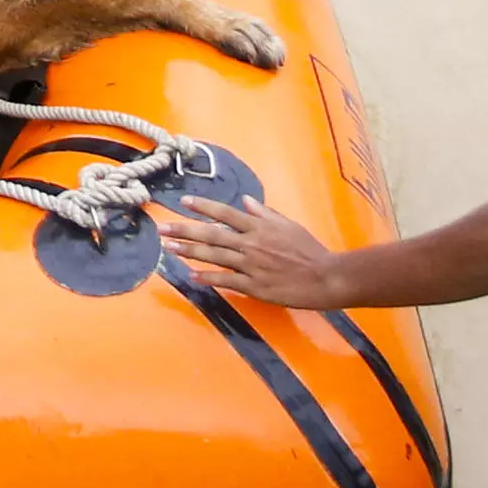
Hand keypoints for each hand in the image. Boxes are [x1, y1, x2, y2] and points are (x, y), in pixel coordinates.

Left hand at [157, 195, 345, 307]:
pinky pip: (226, 280)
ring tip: (169, 248)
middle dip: (184, 230)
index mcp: (259, 226)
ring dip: (189, 252)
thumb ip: (266, 214)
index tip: (184, 202)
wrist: (325, 277)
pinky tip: (192, 276)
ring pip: (214, 256)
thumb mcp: (289, 225)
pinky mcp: (254, 286)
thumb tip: (247, 201)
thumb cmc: (309, 250)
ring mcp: (251, 265)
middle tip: (162, 227)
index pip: (225, 213)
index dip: (203, 207)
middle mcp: (251, 243)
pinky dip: (208, 278)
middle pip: (212, 234)